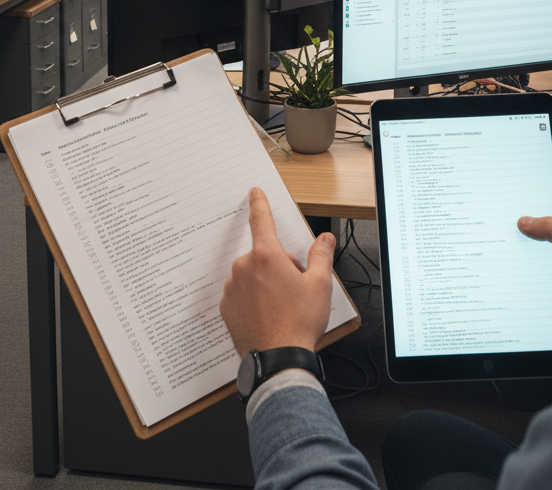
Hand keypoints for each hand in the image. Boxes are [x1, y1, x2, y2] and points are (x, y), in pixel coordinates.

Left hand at [219, 187, 335, 354]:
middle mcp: (244, 267)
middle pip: (264, 254)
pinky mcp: (226, 306)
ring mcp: (232, 287)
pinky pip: (241, 293)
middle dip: (279, 265)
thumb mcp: (320, 285)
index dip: (259, 203)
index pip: (262, 220)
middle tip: (295, 288)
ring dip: (265, 283)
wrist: (278, 359)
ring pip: (252, 275)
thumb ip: (321, 255)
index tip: (254, 192)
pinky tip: (267, 314)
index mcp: (267, 256)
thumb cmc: (298, 323)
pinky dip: (252, 299)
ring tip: (281, 306)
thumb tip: (325, 239)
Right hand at [518, 187, 551, 339]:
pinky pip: (546, 263)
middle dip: (529, 221)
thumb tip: (526, 221)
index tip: (516, 193)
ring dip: (532, 246)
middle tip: (508, 220)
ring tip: (512, 242)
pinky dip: (535, 264)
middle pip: (547, 218)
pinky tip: (522, 264)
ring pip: (544, 243)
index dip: (538, 191)